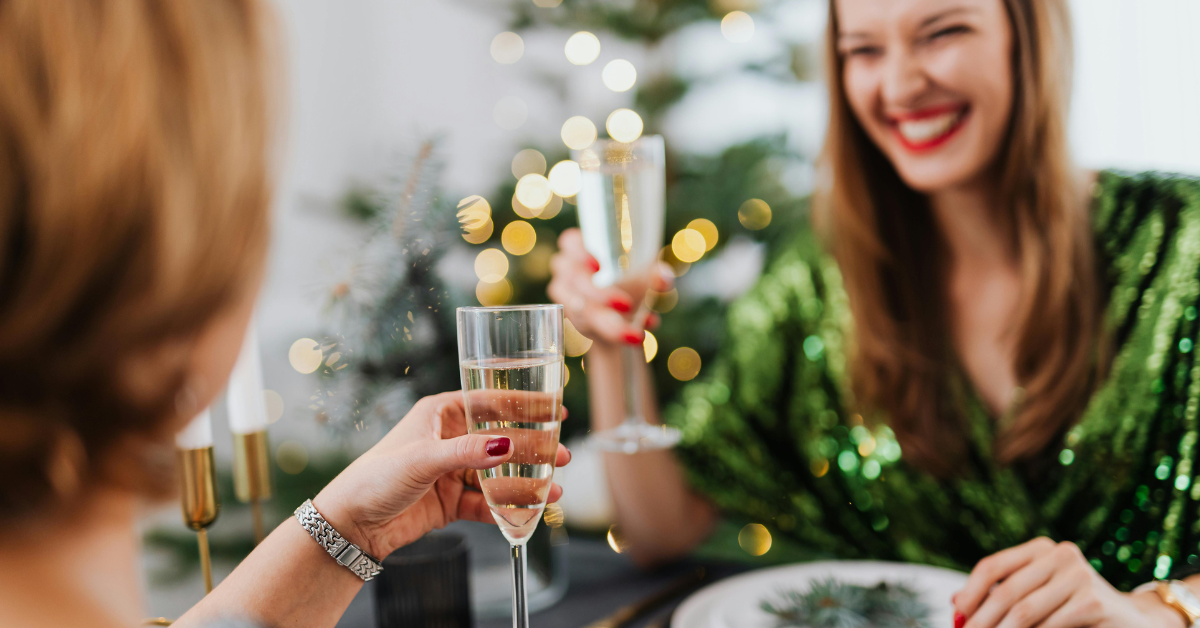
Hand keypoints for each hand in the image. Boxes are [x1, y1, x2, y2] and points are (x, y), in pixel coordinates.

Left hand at [312, 391, 570, 558]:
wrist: (351, 526)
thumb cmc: (374, 479)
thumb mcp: (422, 459)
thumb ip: (466, 452)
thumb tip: (506, 445)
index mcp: (439, 414)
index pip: (489, 403)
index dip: (523, 405)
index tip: (554, 409)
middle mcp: (448, 440)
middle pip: (500, 440)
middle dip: (533, 448)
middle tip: (562, 454)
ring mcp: (452, 472)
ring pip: (498, 473)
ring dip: (526, 481)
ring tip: (555, 489)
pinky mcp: (451, 502)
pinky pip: (487, 502)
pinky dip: (508, 507)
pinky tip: (530, 511)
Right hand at [547, 228, 672, 345]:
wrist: (624, 315)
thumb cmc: (630, 282)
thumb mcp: (645, 274)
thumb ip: (655, 273)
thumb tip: (663, 279)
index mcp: (579, 249)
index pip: (570, 243)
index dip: (580, 252)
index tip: (598, 264)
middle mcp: (568, 271)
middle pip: (576, 279)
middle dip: (600, 294)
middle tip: (626, 305)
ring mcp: (566, 297)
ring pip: (578, 309)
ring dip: (608, 323)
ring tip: (636, 334)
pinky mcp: (570, 320)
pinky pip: (585, 328)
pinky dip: (611, 333)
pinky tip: (635, 335)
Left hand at [954, 537, 1185, 627]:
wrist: (1132, 619)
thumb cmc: (1075, 606)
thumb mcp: (1038, 594)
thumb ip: (1002, 594)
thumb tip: (957, 602)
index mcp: (1041, 548)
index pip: (993, 566)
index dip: (971, 591)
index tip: (957, 615)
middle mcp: (1060, 555)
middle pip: (1006, 591)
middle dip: (982, 619)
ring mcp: (1079, 576)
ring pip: (1024, 611)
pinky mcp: (1092, 602)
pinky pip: (1049, 625)